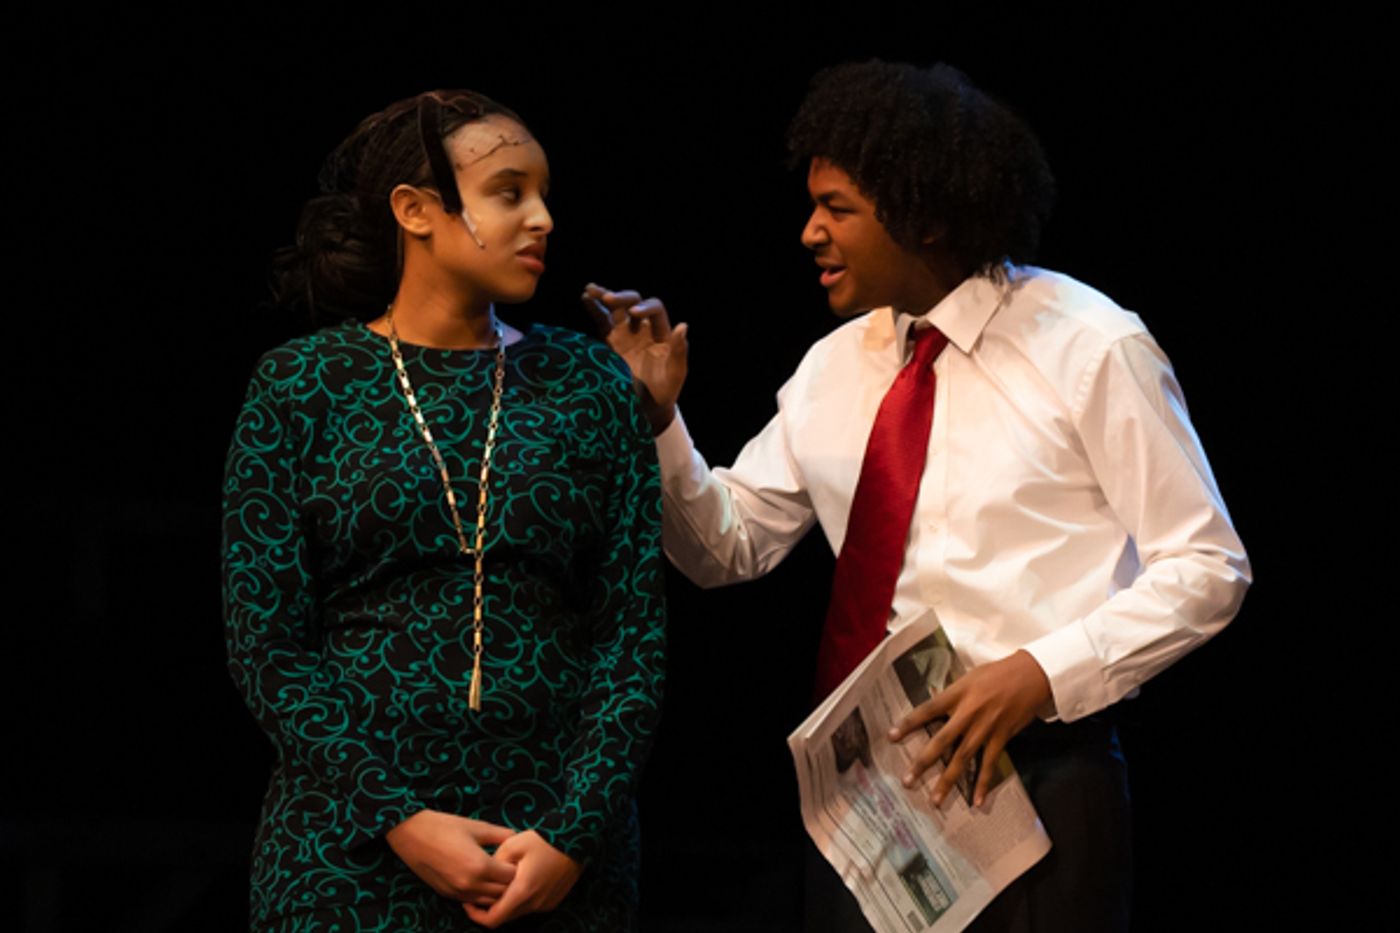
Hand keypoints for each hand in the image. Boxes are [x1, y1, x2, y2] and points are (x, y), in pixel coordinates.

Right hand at [384, 809, 516, 907]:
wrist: (411, 834)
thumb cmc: (443, 826)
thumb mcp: (476, 827)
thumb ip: (501, 835)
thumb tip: (518, 837)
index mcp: (480, 866)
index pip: (511, 876)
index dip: (516, 867)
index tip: (515, 857)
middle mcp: (470, 884)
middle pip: (502, 892)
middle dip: (509, 881)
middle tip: (508, 866)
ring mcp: (458, 892)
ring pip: (488, 901)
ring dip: (495, 890)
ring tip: (495, 874)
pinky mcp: (448, 895)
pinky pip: (472, 901)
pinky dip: (480, 895)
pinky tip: (480, 880)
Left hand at [463, 829, 582, 927]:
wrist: (576, 838)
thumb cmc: (543, 839)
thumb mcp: (512, 844)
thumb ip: (494, 864)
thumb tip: (486, 875)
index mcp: (522, 892)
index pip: (492, 920)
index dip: (476, 915)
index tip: (468, 902)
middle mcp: (534, 904)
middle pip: (504, 918)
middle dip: (489, 909)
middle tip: (480, 893)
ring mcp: (545, 904)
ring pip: (518, 912)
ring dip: (506, 904)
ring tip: (500, 884)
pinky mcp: (553, 900)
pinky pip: (530, 907)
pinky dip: (520, 900)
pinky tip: (519, 882)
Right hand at [582, 283, 687, 432]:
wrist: (647, 409)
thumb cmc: (665, 391)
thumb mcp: (675, 373)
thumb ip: (679, 351)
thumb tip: (682, 326)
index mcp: (662, 332)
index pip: (655, 308)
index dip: (644, 308)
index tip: (633, 315)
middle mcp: (643, 328)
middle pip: (633, 302)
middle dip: (621, 298)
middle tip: (607, 298)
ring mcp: (625, 334)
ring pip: (614, 309)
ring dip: (603, 297)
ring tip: (590, 290)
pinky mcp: (610, 342)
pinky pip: (601, 322)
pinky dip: (594, 310)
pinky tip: (585, 299)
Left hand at [887, 650, 1052, 808]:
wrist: (1031, 676)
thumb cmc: (997, 673)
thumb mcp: (968, 677)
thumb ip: (951, 694)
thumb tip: (934, 706)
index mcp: (957, 694)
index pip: (927, 710)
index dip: (909, 723)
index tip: (890, 736)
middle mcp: (968, 713)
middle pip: (942, 741)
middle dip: (923, 762)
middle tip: (907, 781)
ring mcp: (985, 728)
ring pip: (962, 757)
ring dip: (948, 780)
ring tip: (935, 800)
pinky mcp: (1001, 738)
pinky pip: (989, 764)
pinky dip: (982, 783)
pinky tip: (976, 801)